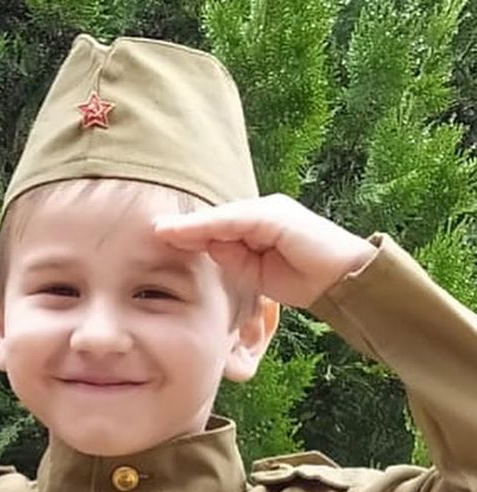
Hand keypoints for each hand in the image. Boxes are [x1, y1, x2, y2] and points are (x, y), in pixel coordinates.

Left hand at [153, 194, 375, 308]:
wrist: (341, 279)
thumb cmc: (304, 280)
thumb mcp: (257, 275)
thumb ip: (234, 261)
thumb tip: (209, 252)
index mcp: (255, 228)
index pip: (214, 230)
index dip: (186, 235)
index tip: (156, 241)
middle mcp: (259, 214)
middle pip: (213, 220)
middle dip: (181, 227)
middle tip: (149, 231)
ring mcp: (268, 211)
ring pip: (220, 218)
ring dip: (189, 226)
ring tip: (160, 231)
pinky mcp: (274, 216)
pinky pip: (235, 221)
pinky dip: (209, 226)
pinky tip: (186, 232)